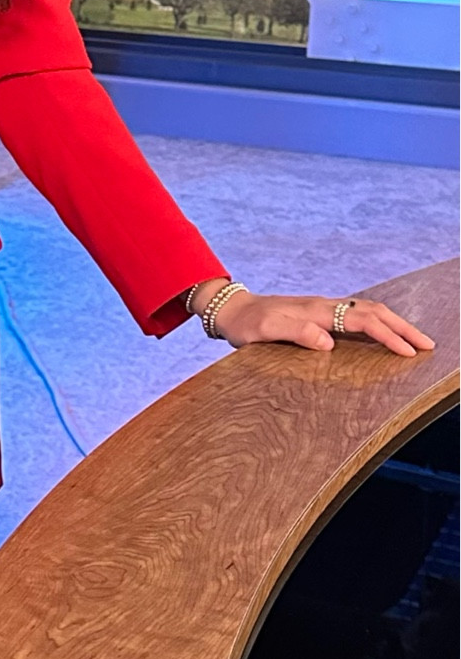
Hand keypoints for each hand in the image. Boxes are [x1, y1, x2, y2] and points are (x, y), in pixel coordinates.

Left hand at [212, 288, 434, 357]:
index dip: (388, 336)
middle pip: (374, 312)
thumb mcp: (264, 331)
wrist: (231, 310)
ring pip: (369, 311)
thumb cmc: (246, 324)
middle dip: (403, 328)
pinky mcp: (320, 314)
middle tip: (428, 344)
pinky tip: (385, 333)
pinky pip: (357, 315)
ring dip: (394, 323)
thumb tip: (328, 342)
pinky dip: (378, 322)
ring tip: (415, 339)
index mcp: (317, 311)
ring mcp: (324, 308)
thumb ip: (295, 332)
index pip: (363, 321)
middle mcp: (325, 306)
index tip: (408, 352)